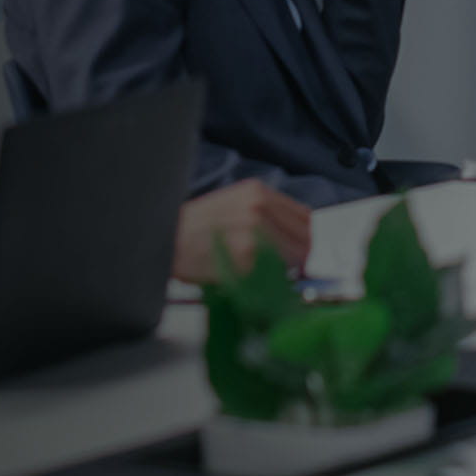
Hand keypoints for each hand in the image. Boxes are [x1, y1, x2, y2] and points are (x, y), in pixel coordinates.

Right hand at [175, 179, 312, 281]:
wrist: (164, 241)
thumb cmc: (196, 228)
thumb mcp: (233, 206)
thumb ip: (267, 216)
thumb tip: (298, 237)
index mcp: (257, 192)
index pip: (306, 217)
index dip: (310, 238)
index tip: (311, 252)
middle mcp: (259, 207)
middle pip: (306, 238)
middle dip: (304, 258)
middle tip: (297, 272)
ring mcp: (254, 231)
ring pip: (295, 258)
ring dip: (290, 271)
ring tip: (272, 277)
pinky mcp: (246, 257)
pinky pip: (274, 274)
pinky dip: (272, 282)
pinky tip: (257, 281)